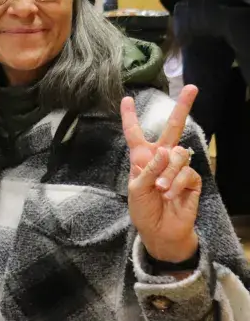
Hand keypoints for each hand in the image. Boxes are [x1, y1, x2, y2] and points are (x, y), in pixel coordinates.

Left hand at [121, 86, 200, 262]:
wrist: (160, 231)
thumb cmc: (143, 210)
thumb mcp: (136, 189)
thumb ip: (148, 169)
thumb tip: (166, 151)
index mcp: (142, 157)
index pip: (135, 132)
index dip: (129, 116)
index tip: (126, 98)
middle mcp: (162, 158)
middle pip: (173, 128)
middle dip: (183, 107)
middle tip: (193, 88)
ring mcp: (178, 167)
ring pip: (179, 154)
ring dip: (168, 172)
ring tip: (161, 189)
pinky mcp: (192, 180)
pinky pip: (187, 172)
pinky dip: (176, 183)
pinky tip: (170, 194)